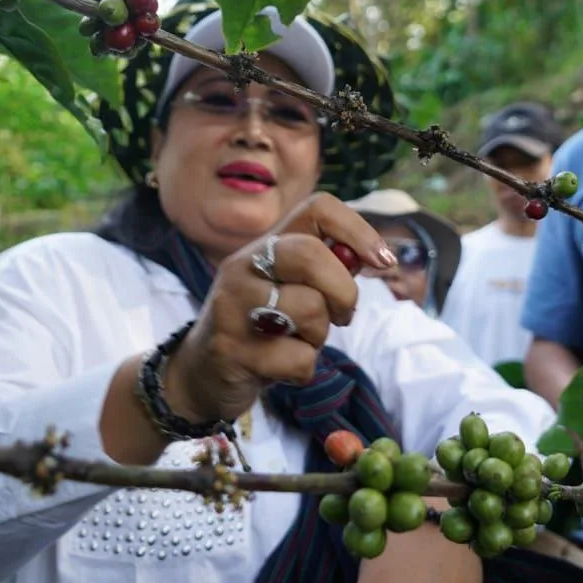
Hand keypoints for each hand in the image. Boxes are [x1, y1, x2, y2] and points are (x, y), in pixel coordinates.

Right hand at [165, 193, 395, 421]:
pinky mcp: (231, 349)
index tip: (382, 261)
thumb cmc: (261, 328)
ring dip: (319, 337)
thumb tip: (375, 257)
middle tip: (341, 315)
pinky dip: (302, 370)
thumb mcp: (288, 290)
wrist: (200, 374)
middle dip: (343, 291)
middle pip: (311, 254)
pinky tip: (278, 368)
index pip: (317, 208)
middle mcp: (243, 266)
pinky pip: (298, 359)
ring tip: (297, 342)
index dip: (358, 229)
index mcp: (264, 245)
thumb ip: (324, 271)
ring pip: (309, 309)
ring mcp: (232, 306)